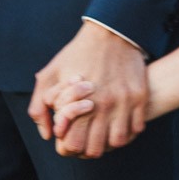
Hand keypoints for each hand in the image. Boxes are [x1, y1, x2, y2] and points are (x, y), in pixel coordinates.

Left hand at [30, 22, 147, 156]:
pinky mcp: (139, 96)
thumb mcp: (50, 75)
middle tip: (87, 139)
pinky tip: (120, 123)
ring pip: (118, 141)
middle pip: (96, 148)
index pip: (73, 144)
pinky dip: (128, 131)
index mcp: (78, 102)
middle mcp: (103, 105)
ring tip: (104, 133)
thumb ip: (39, 106)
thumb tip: (47, 134)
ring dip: (110, 141)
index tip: (70, 139)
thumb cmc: (77, 54)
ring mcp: (124, 101)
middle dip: (88, 148)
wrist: (111, 31)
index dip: (69, 147)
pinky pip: (136, 128)